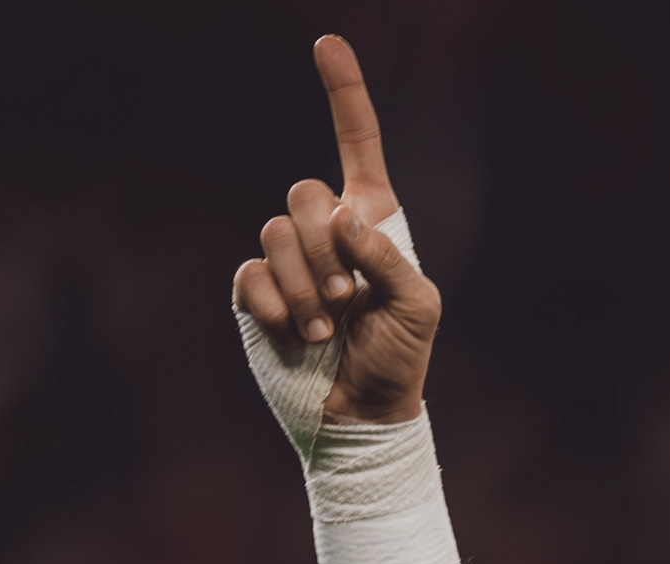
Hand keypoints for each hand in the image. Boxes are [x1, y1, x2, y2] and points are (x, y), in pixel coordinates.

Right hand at [231, 33, 437, 423]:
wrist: (362, 415)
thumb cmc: (400, 358)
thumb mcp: (420, 306)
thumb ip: (390, 259)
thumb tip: (345, 221)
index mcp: (372, 222)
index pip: (357, 144)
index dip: (344, 93)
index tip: (326, 42)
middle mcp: (326, 232)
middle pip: (304, 192)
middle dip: (324, 247)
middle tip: (347, 297)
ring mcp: (287, 262)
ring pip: (274, 232)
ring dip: (305, 283)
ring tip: (326, 325)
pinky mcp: (257, 294)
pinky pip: (250, 273)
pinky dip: (274, 303)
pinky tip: (296, 332)